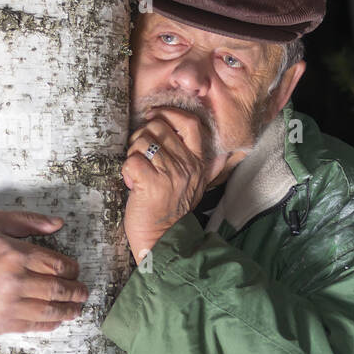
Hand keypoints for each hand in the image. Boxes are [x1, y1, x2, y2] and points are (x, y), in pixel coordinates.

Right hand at [0, 211, 90, 336]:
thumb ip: (27, 221)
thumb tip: (58, 224)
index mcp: (15, 253)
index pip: (58, 264)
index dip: (73, 269)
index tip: (75, 270)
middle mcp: (15, 281)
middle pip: (59, 289)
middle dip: (77, 291)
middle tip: (83, 291)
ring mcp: (8, 305)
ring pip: (50, 310)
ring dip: (69, 310)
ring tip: (76, 308)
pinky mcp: (0, 323)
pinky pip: (33, 326)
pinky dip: (50, 323)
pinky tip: (56, 320)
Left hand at [122, 106, 230, 258]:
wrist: (163, 240)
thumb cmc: (173, 211)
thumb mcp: (197, 185)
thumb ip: (209, 167)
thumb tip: (228, 153)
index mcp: (199, 161)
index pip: (190, 123)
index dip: (170, 113)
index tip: (154, 116)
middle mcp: (187, 165)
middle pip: (158, 127)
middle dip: (142, 136)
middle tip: (139, 154)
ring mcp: (170, 174)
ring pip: (142, 142)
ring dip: (133, 154)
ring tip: (137, 171)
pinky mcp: (151, 184)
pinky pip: (131, 160)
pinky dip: (126, 169)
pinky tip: (132, 182)